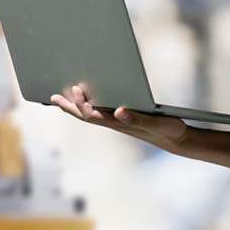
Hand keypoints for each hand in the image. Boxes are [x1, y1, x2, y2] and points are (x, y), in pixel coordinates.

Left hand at [50, 83, 188, 147]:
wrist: (175, 140)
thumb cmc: (166, 130)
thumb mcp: (155, 123)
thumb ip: (137, 119)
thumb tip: (118, 111)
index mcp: (119, 123)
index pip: (93, 115)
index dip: (82, 104)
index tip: (76, 89)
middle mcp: (114, 122)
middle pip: (86, 115)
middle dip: (69, 106)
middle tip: (54, 97)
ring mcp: (117, 122)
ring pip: (91, 114)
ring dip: (75, 106)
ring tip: (61, 97)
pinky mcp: (122, 119)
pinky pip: (100, 112)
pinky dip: (89, 105)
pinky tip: (86, 99)